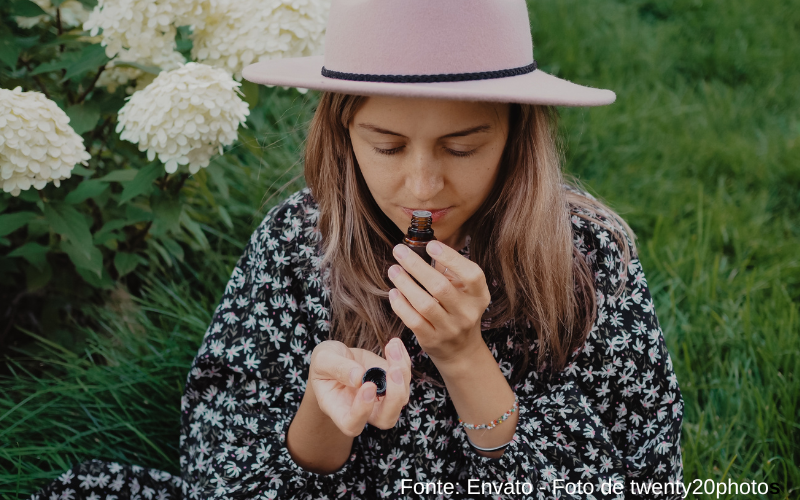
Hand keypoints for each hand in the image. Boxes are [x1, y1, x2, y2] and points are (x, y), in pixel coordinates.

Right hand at [308, 338, 411, 436]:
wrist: (337, 357)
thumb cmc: (325, 363)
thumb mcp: (323, 360)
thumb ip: (337, 368)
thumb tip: (359, 377)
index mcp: (339, 410)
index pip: (352, 424)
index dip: (362, 411)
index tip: (368, 386)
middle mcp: (363, 411)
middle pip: (386, 418)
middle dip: (394, 396)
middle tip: (392, 370)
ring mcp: (380, 399)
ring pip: (401, 397)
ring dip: (401, 372)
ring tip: (392, 348)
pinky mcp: (391, 383)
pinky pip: (404, 378)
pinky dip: (403, 360)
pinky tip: (394, 344)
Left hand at [388, 240, 491, 364]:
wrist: (461, 350)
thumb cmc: (459, 311)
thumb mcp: (464, 292)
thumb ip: (449, 271)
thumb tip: (426, 247)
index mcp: (478, 296)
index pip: (471, 274)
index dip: (451, 258)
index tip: (431, 245)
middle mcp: (467, 312)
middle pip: (440, 287)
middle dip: (416, 266)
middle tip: (399, 251)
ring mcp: (450, 328)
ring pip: (424, 304)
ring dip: (405, 284)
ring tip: (394, 270)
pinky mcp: (432, 340)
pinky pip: (413, 320)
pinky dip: (401, 305)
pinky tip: (394, 292)